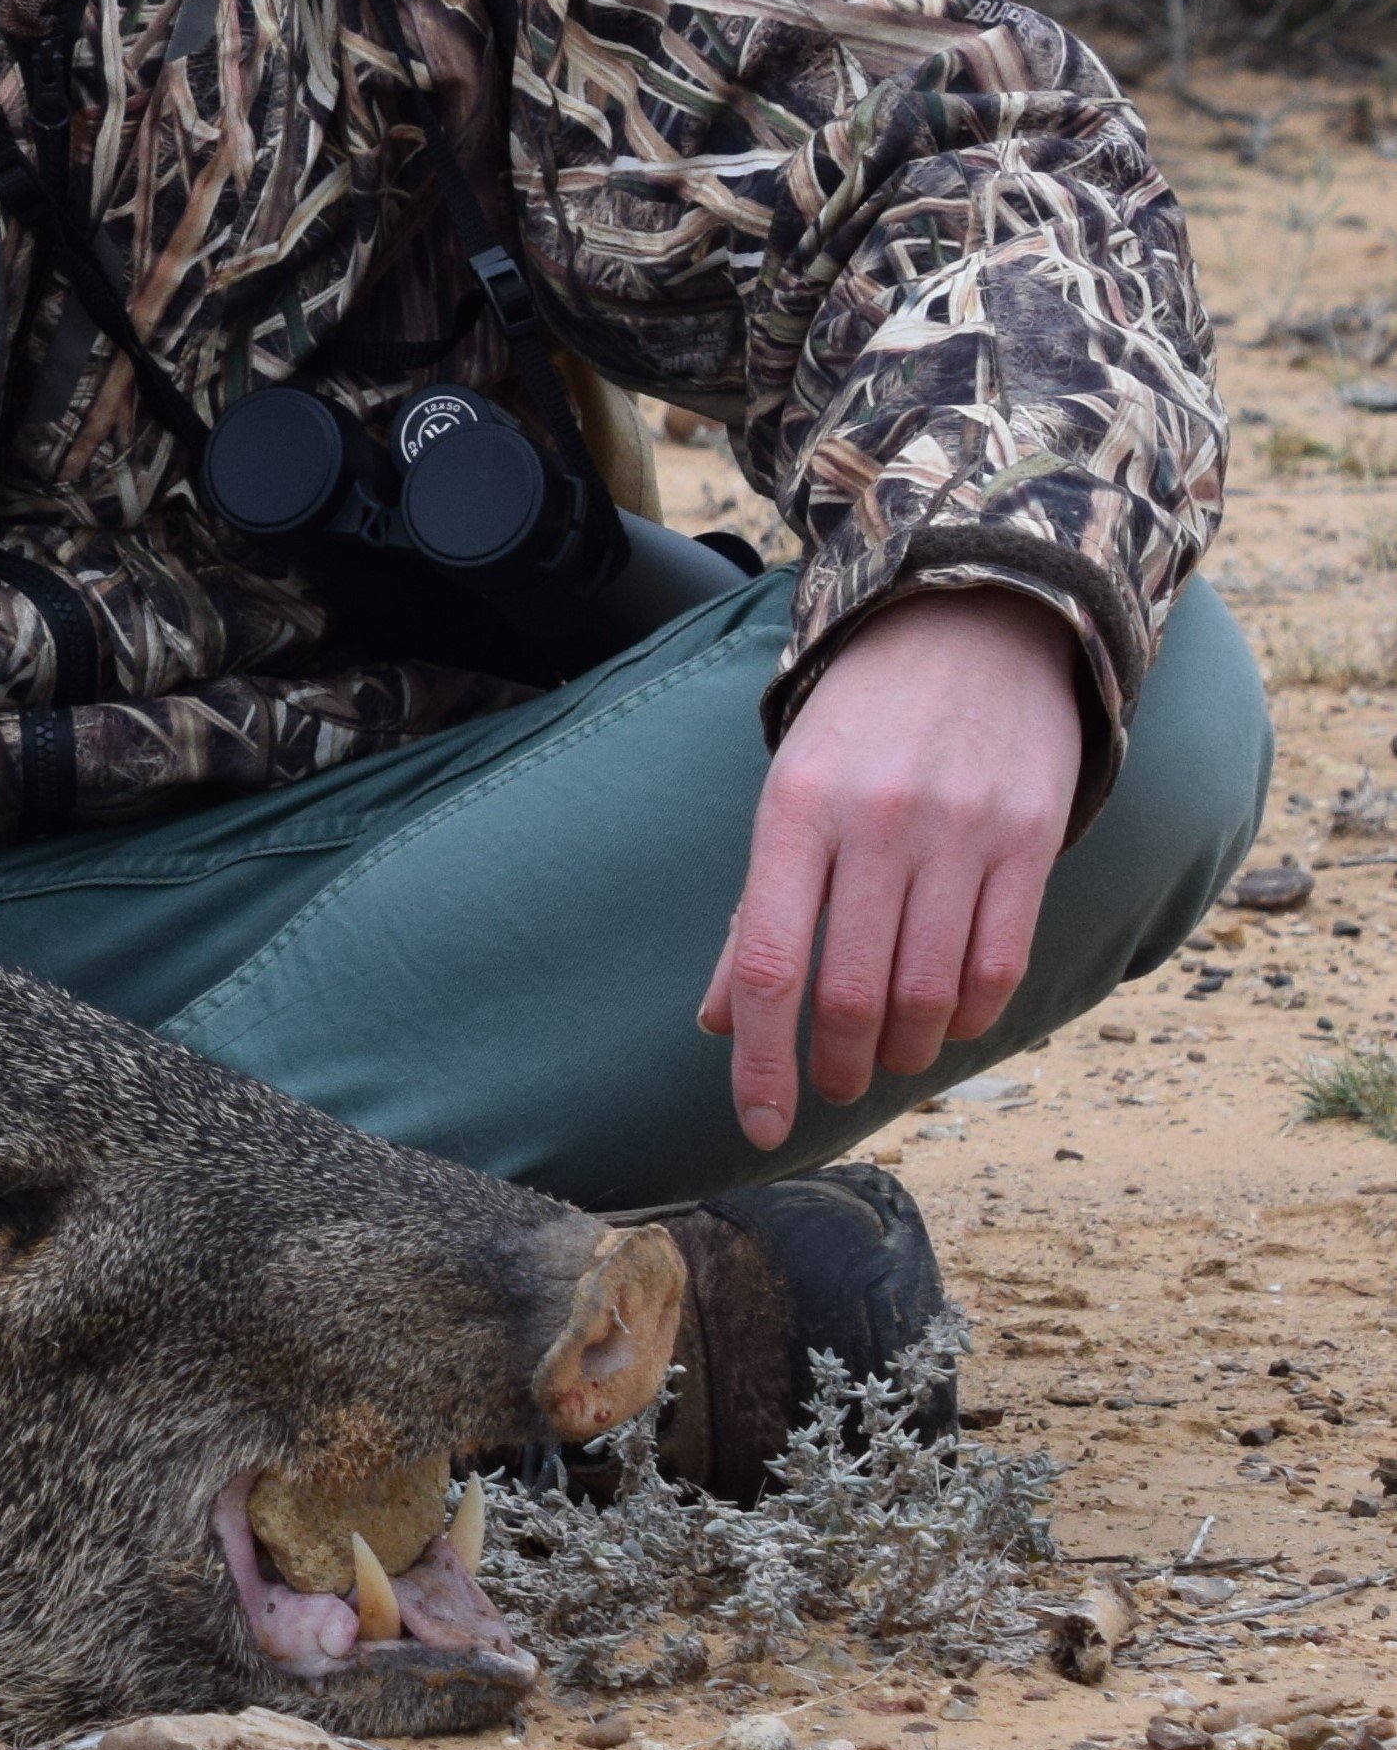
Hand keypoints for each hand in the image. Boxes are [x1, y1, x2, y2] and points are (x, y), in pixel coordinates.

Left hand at [698, 590, 1084, 1152]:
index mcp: (793, 812)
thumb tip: (719, 1023)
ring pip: (928, 992)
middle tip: (828, 1089)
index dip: (760, 1063)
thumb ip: (758, 910)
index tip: (757, 1126)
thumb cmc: (859, 726)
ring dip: (901, 1054)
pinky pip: (1001, 962)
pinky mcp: (1031, 836)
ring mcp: (960, 830)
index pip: (766, 966)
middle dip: (832, 1067)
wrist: (974, 623)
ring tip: (883, 1062)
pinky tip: (947, 1026)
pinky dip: (970, 1018)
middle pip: (849, 992)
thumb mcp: (786, 796)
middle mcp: (876, 823)